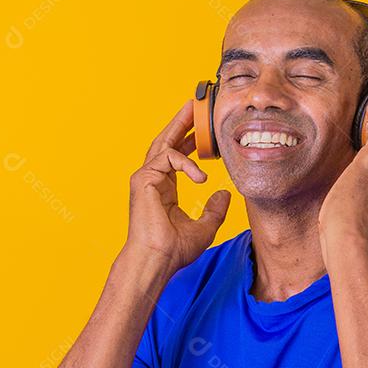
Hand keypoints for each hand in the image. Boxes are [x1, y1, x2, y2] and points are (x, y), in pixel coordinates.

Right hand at [125, 100, 231, 275]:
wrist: (156, 260)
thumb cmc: (173, 250)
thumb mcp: (204, 227)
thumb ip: (214, 210)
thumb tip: (224, 193)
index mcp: (163, 189)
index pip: (175, 157)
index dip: (190, 142)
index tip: (205, 134)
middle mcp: (152, 180)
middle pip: (167, 143)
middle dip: (181, 124)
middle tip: (195, 106)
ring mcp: (145, 179)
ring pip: (163, 143)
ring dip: (179, 125)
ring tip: (193, 109)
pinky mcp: (143, 180)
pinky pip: (167, 159)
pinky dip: (185, 163)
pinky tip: (201, 176)